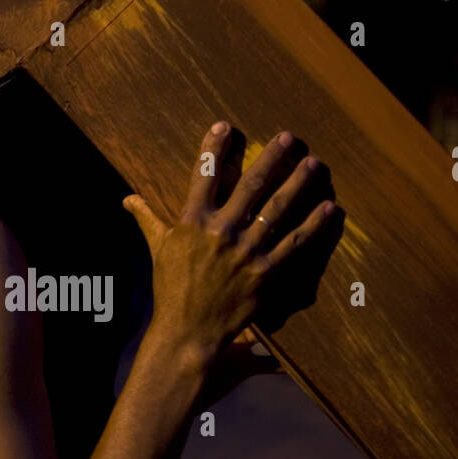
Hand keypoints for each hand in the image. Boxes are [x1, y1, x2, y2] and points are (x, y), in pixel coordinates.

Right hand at [123, 120, 343, 365]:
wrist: (187, 333)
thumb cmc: (170, 290)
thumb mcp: (157, 250)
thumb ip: (147, 219)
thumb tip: (127, 199)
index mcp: (192, 223)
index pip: (203, 175)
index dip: (214, 148)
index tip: (226, 125)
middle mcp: (221, 232)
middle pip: (251, 185)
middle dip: (271, 158)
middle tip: (288, 137)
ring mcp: (246, 253)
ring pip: (278, 209)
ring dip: (299, 183)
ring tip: (315, 163)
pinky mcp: (266, 274)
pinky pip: (294, 244)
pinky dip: (314, 225)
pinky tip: (330, 208)